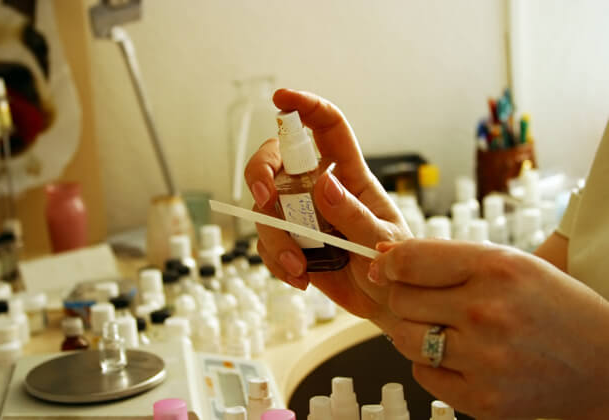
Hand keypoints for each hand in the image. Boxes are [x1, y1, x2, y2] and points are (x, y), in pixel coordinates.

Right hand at [244, 88, 411, 329]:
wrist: (384, 303)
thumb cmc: (394, 265)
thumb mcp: (383, 241)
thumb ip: (355, 216)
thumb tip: (324, 185)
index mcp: (350, 176)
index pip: (327, 128)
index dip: (306, 107)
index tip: (281, 98)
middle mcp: (319, 188)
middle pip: (276, 159)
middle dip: (261, 172)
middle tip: (265, 198)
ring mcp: (301, 215)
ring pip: (265, 208)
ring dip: (275, 238)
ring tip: (300, 267)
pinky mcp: (290, 242)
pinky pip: (266, 242)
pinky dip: (276, 261)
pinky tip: (300, 278)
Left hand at [369, 239, 608, 418]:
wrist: (603, 363)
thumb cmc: (553, 307)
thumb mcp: (507, 263)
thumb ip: (443, 257)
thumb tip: (383, 257)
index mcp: (495, 268)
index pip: (408, 261)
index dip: (389, 263)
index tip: (387, 266)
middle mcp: (487, 312)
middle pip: (400, 299)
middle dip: (407, 297)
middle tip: (432, 301)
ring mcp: (484, 359)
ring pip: (402, 338)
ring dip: (415, 331)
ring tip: (445, 328)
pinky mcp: (482, 398)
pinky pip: (421, 374)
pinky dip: (433, 365)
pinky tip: (462, 356)